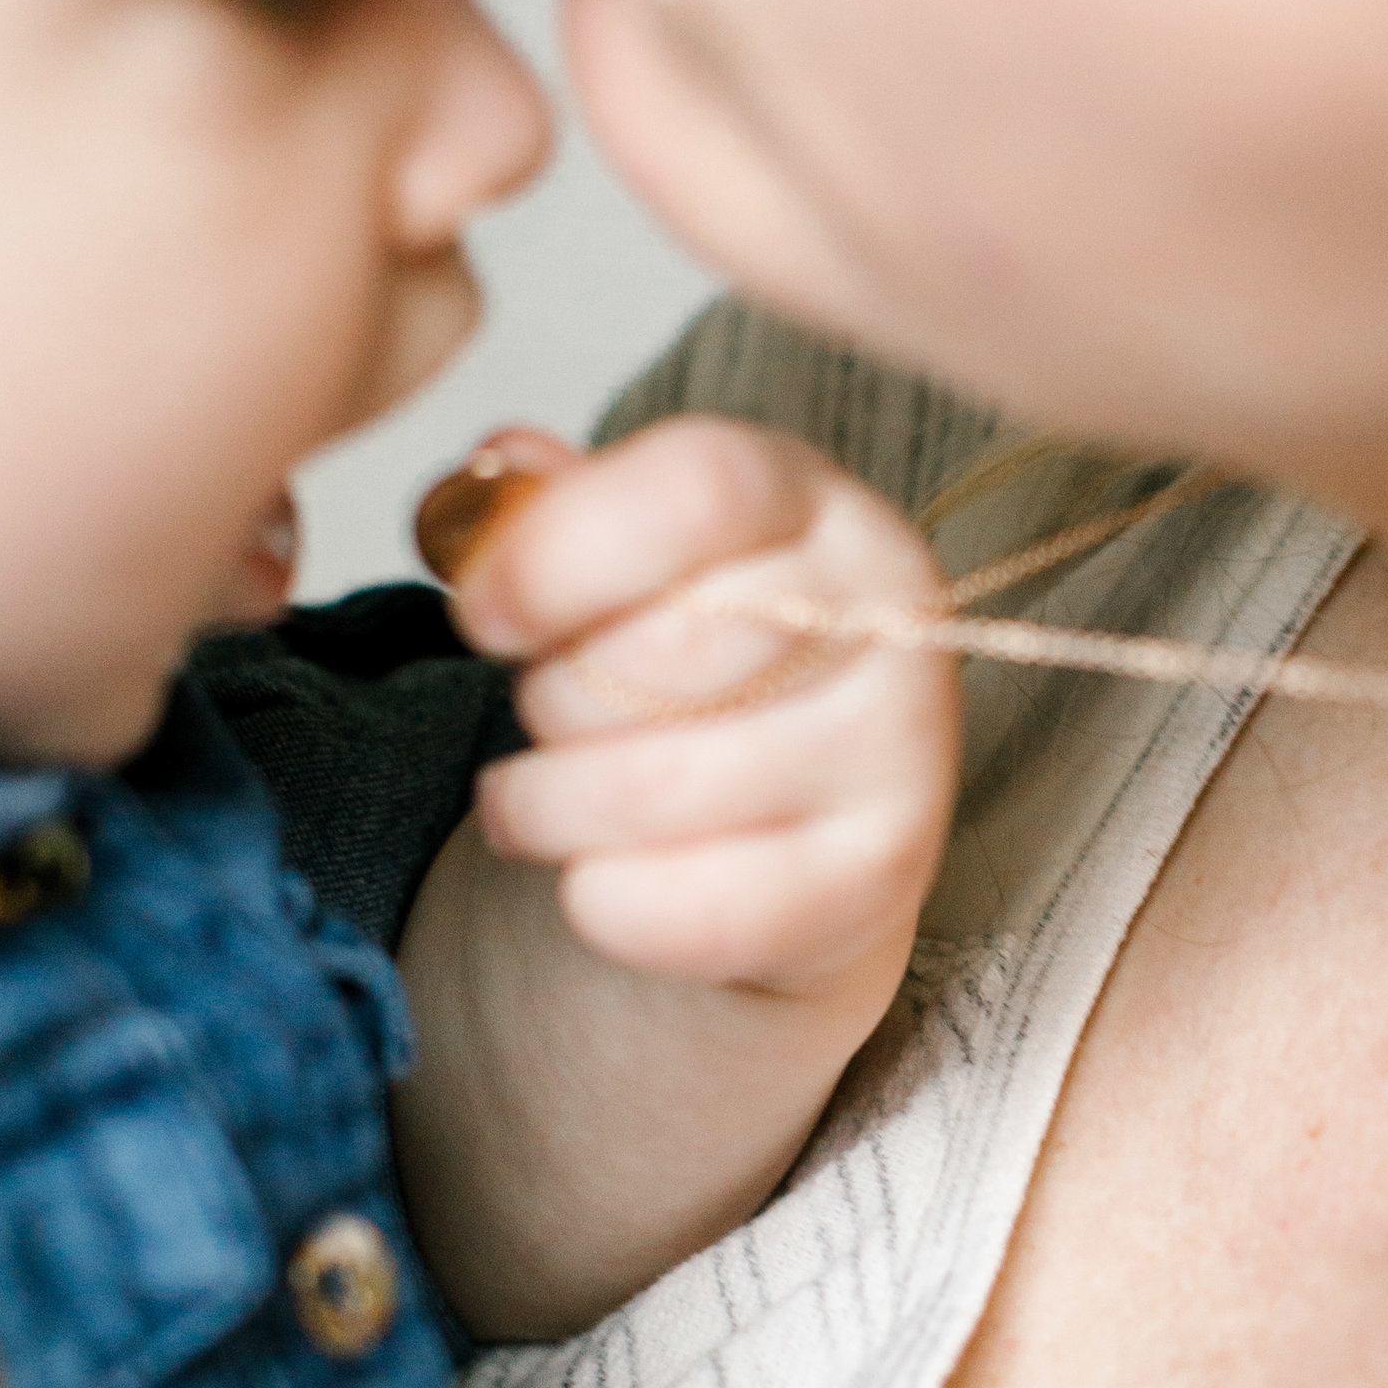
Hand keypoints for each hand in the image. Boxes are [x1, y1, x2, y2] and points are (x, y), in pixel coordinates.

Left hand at [423, 420, 960, 994]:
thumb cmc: (702, 665)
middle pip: (653, 653)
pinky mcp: (880, 881)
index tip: (487, 614)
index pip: (694, 493)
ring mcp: (901, 755)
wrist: (807, 810)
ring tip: (549, 796)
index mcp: (814, 506)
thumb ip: (550, 509)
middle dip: (548, 697)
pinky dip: (599, 901)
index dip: (555, 556)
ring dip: (547, 806)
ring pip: (648, 793)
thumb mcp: (631, 557)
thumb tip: (499, 476)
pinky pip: (681, 911)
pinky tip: (604, 871)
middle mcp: (887, 617)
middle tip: (550, 709)